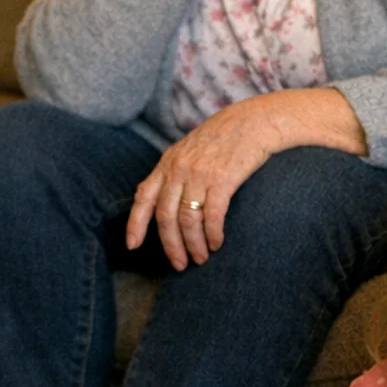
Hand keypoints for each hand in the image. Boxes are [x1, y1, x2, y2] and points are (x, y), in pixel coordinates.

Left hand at [126, 95, 279, 270]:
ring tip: (201, 258)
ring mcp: (200, 174)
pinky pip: (212, 215)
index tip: (132, 246)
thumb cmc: (223, 138)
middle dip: (171, 245)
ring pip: (188, 220)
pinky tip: (217, 243)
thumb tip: (158, 197)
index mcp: (167, 163)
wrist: (254, 122)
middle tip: (179, 264)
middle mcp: (179, 169)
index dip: (135, 224)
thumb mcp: (189, 149)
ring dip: (194, 244)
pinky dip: (212, 234)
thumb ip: (173, 172)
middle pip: (166, 216)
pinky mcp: (223, 180)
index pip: (144, 197)